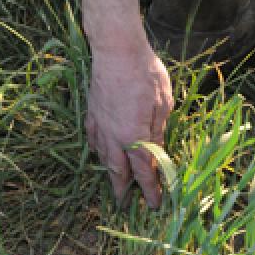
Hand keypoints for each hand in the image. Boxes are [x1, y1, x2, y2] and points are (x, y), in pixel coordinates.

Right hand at [81, 0, 173, 207]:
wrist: (115, 48)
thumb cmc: (145, 73)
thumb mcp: (163, 104)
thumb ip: (159, 131)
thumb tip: (158, 153)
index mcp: (134, 137)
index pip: (143, 172)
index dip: (150, 190)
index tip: (154, 204)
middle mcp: (113, 137)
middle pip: (117, 171)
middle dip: (122, 190)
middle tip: (124, 206)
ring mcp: (99, 125)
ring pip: (103, 158)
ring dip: (109, 174)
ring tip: (114, 184)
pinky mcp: (91, 113)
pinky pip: (92, 140)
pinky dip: (97, 152)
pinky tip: (99, 153)